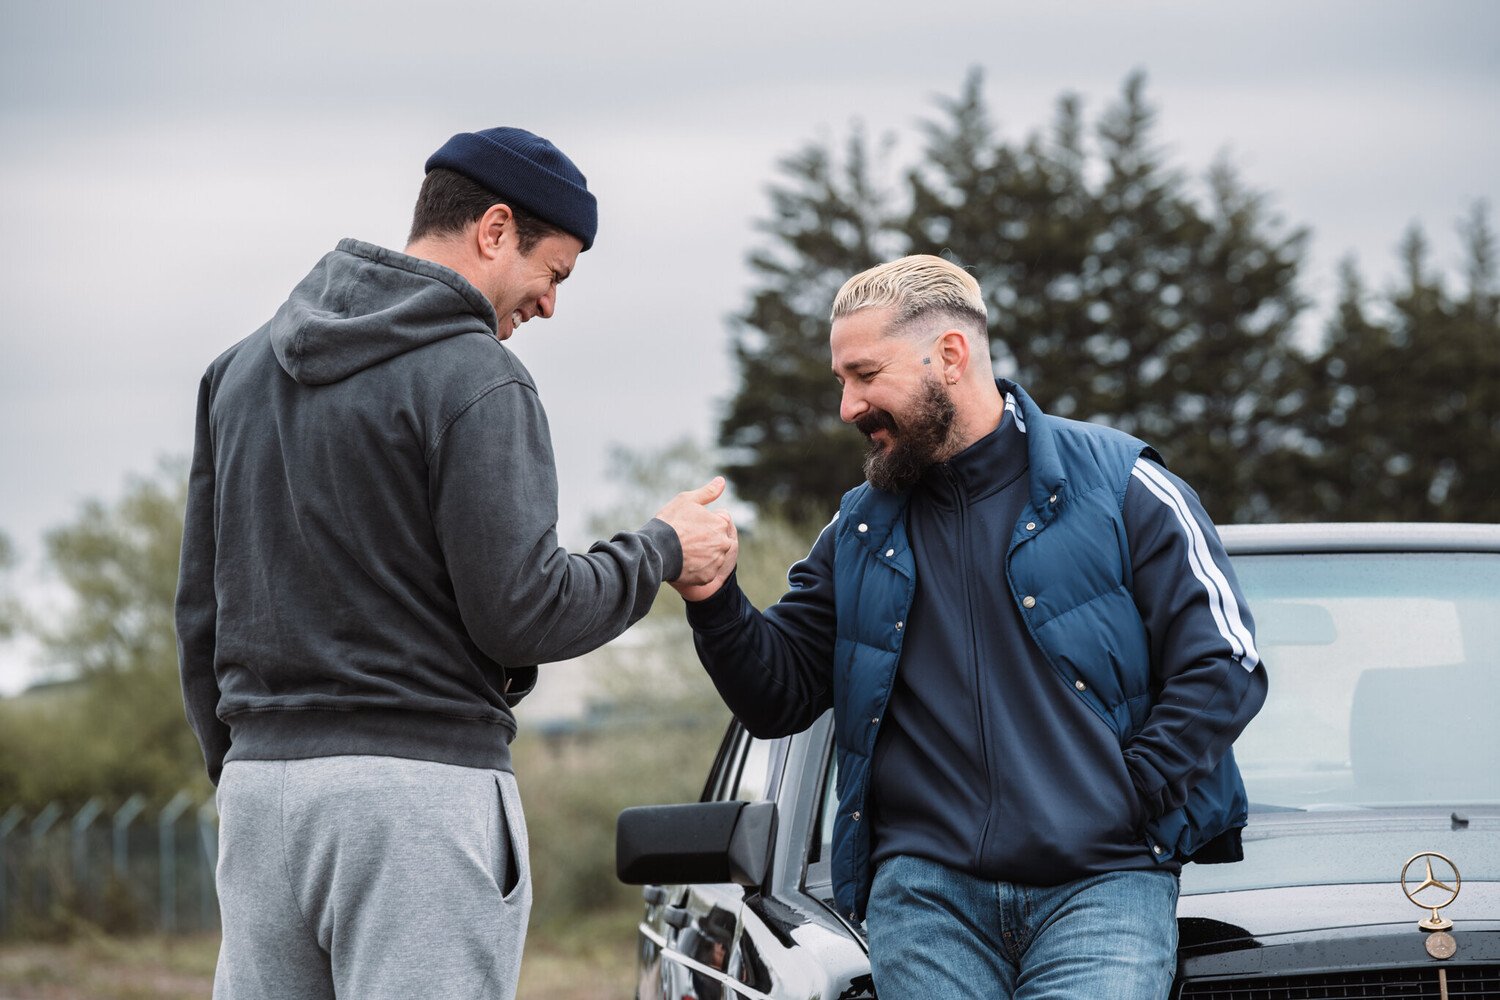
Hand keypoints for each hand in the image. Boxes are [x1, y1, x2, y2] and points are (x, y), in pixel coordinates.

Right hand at [654, 477, 737, 599]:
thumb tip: (722, 481)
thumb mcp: (687, 501)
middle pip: (718, 539)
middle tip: (686, 539)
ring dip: (703, 554)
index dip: (705, 520)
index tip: (691, 524)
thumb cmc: (671, 522)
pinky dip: (697, 569)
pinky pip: (705, 572)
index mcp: (721, 523)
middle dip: (706, 538)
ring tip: (684, 551)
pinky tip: (684, 563)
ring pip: (712, 556)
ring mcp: (716, 561)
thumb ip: (708, 492)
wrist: (656, 549)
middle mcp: (724, 543)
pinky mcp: (708, 576)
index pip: (721, 520)